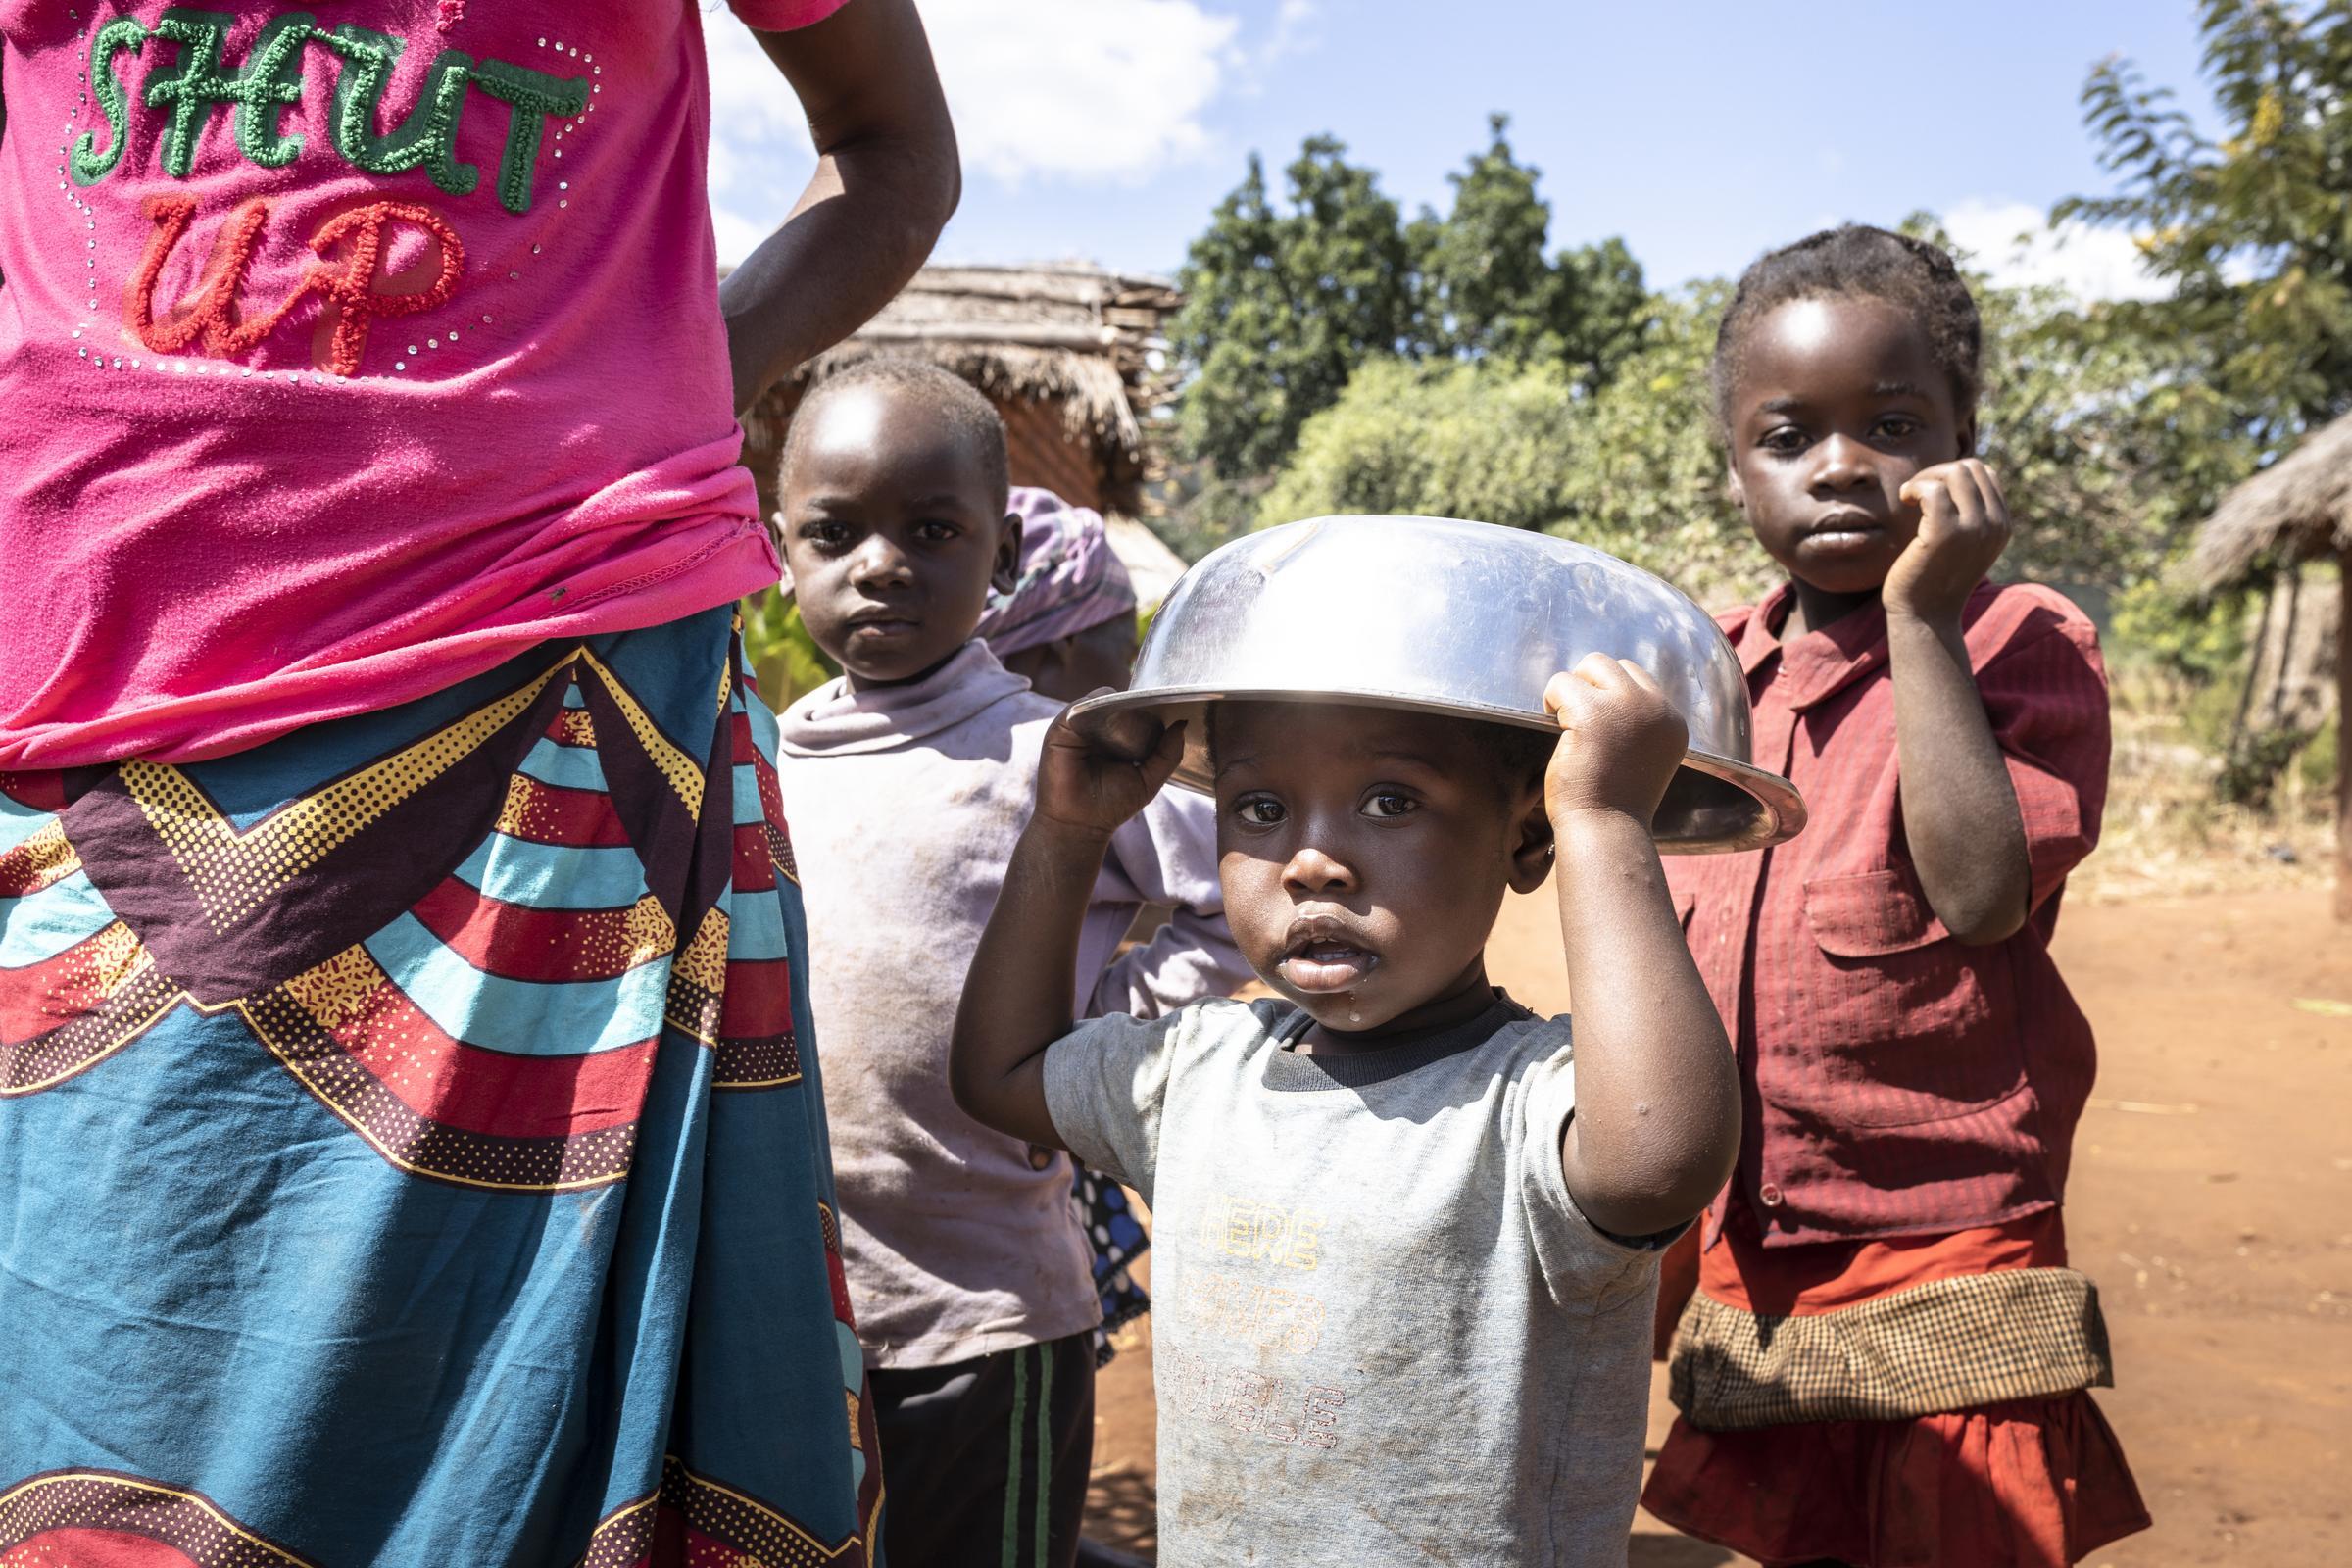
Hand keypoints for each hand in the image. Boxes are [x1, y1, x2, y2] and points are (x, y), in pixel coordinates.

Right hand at [1034, 697, 1185, 840]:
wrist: (1080, 826)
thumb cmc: (1111, 805)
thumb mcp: (1149, 779)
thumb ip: (1168, 754)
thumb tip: (1182, 723)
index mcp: (1118, 737)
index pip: (1136, 710)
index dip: (1150, 707)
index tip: (1168, 707)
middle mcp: (1097, 728)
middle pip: (1120, 702)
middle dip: (1136, 704)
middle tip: (1152, 710)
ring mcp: (1078, 727)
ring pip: (1101, 701)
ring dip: (1117, 706)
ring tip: (1130, 720)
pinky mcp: (1060, 731)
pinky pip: (1078, 708)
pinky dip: (1093, 708)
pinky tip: (1107, 721)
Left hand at [1541, 654, 1687, 827]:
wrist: (1606, 828)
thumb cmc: (1615, 802)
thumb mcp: (1642, 756)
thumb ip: (1636, 725)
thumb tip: (1604, 695)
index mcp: (1672, 721)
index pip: (1638, 679)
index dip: (1609, 694)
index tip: (1596, 724)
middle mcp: (1656, 708)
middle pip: (1613, 666)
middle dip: (1589, 686)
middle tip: (1576, 721)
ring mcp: (1626, 707)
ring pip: (1591, 665)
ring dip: (1571, 690)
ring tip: (1566, 724)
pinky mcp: (1592, 713)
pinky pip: (1560, 683)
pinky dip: (1552, 700)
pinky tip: (1557, 729)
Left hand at [1886, 459, 2010, 625]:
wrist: (1925, 616)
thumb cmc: (1935, 576)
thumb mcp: (1963, 542)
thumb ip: (1968, 512)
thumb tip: (1954, 472)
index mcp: (2002, 525)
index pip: (1986, 473)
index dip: (1953, 474)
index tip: (1931, 494)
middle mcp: (1994, 524)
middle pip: (1971, 467)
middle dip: (1938, 472)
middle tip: (1916, 494)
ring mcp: (1974, 528)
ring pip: (1955, 472)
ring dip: (1925, 478)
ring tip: (1910, 498)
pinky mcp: (1946, 533)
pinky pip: (1933, 489)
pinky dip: (1915, 487)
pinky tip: (1905, 501)